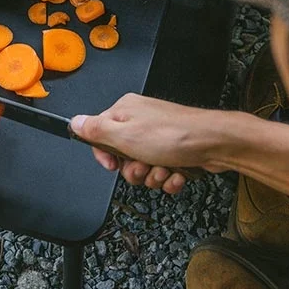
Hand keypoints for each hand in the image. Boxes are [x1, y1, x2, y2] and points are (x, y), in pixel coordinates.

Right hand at [70, 93, 229, 194]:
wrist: (215, 143)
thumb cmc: (174, 135)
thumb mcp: (125, 136)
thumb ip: (96, 130)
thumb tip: (73, 122)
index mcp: (125, 111)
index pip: (100, 134)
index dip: (105, 155)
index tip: (114, 165)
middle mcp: (141, 120)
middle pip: (123, 156)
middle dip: (134, 170)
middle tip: (145, 166)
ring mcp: (159, 135)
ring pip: (144, 166)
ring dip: (154, 175)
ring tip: (165, 169)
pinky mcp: (175, 149)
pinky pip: (163, 170)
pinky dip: (169, 176)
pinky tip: (177, 173)